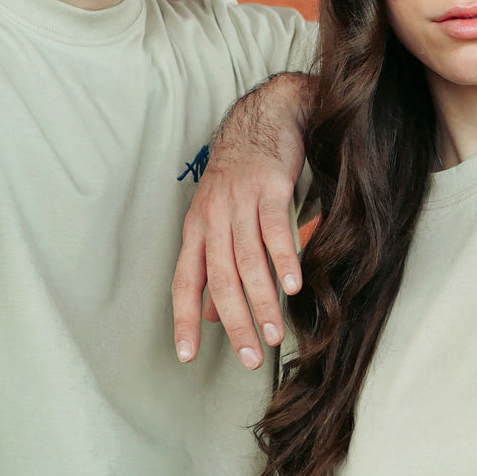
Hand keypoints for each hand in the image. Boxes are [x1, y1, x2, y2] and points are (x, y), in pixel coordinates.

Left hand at [172, 73, 312, 368]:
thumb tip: (207, 313)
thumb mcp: (217, 218)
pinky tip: (293, 285)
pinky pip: (274, 229)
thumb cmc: (241, 174)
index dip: (184, 319)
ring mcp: (240, 202)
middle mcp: (213, 218)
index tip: (187, 355)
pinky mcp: (269, 187)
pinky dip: (283, 259)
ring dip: (262, 301)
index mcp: (197, 229)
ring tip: (275, 333)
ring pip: (247, 261)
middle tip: (250, 356)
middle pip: (220, 280)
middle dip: (235, 322)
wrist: (263, 118)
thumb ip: (212, 264)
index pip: (185, 282)